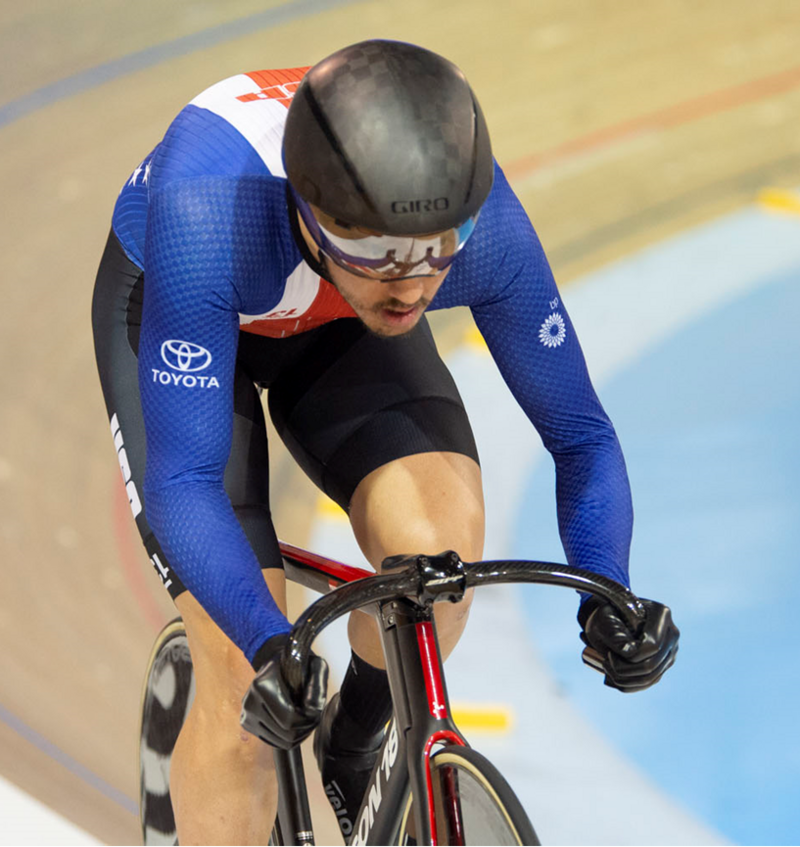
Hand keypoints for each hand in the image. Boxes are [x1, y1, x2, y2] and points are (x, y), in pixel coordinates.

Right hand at [240, 633, 327, 747]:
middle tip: (313, 717)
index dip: (307, 720)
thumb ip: (317, 686)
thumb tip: (311, 711)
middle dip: (305, 729)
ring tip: (304, 720)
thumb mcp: (315, 666)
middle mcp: (250, 702)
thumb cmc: (297, 665)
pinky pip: (272, 742)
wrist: (276, 664)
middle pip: (285, 734)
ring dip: (297, 735)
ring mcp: (246, 715)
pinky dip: (287, 738)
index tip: (315, 711)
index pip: (288, 719)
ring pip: (280, 742)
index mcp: (262, 685)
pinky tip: (294, 724)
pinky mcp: (247, 724)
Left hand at [579, 598, 678, 691]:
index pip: (652, 645)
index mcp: (661, 614)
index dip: (630, 656)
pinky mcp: (663, 664)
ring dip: (625, 679)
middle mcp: (671, 633)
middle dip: (625, 670)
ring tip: (607, 670)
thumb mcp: (605, 621)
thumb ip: (616, 636)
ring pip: (651, 677)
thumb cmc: (606, 617)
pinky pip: (649, 682)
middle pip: (652, 664)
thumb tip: (630, 654)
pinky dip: (629, 684)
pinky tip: (612, 678)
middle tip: (605, 663)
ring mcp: (670, 651)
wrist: (609, 620)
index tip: (608, 652)